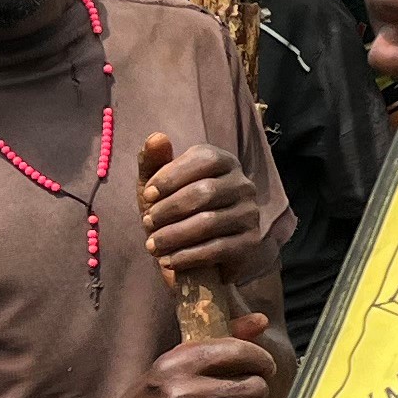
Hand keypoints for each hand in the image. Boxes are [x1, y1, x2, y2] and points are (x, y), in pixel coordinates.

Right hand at [107, 322, 285, 397]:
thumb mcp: (171, 366)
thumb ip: (219, 343)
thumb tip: (262, 321)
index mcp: (178, 363)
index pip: (240, 352)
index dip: (262, 360)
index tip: (263, 368)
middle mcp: (187, 391)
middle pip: (255, 387)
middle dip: (258, 392)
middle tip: (248, 397)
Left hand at [134, 130, 264, 285]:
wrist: (197, 254)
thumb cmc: (174, 212)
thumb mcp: (158, 186)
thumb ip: (154, 162)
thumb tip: (156, 137)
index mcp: (224, 162)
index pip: (203, 160)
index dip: (171, 176)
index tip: (147, 195)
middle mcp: (243, 184)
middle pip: (205, 192)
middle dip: (169, 209)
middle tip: (147, 222)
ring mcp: (250, 214)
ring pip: (209, 222)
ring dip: (173, 235)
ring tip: (153, 245)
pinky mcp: (251, 243)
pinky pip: (217, 249)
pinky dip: (187, 256)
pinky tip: (168, 260)